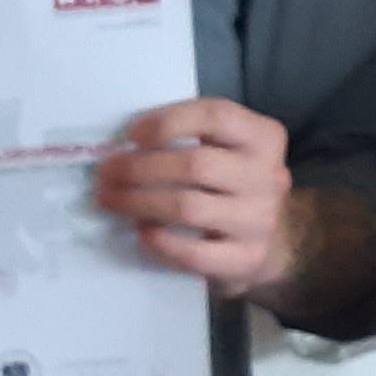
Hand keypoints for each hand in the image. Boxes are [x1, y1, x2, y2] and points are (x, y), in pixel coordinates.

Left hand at [98, 99, 299, 298]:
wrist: (270, 241)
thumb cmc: (230, 185)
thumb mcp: (226, 150)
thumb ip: (189, 139)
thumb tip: (121, 146)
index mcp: (264, 138)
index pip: (216, 116)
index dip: (168, 122)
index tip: (130, 134)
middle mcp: (270, 177)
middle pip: (196, 165)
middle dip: (139, 168)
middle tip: (106, 173)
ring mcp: (261, 221)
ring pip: (189, 208)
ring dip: (138, 202)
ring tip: (111, 200)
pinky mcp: (248, 259)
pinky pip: (194, 254)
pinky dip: (160, 243)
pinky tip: (142, 233)